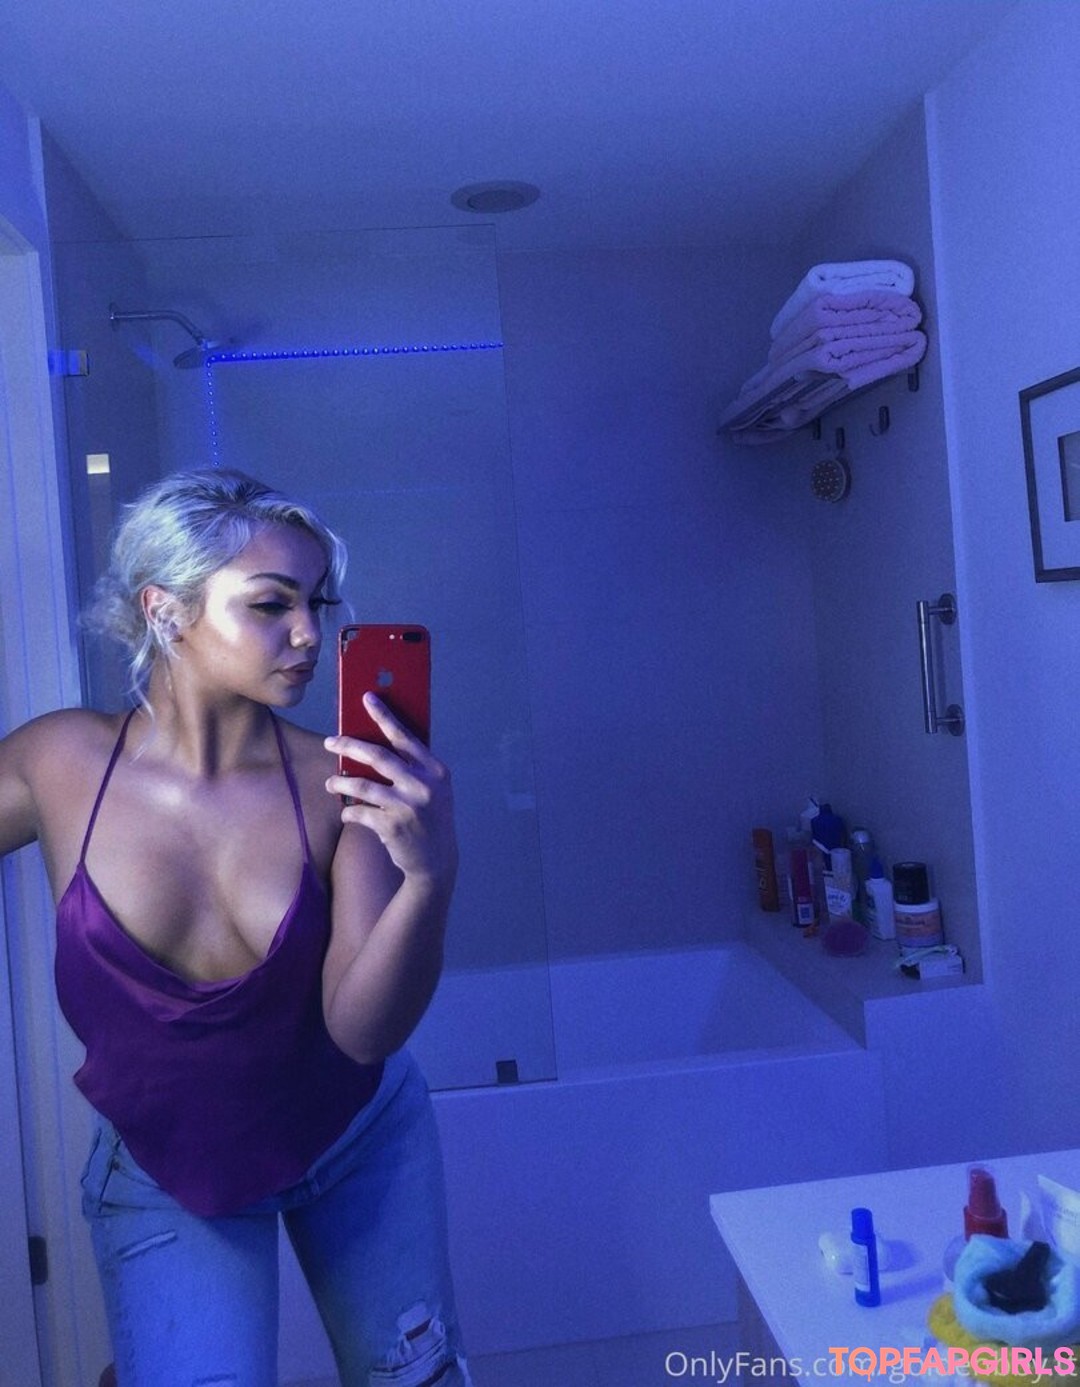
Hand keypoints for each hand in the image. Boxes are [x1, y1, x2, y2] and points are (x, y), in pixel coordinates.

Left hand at [324, 694, 456, 884]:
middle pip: (378, 756)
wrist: (437, 862)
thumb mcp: (433, 790)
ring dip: (340, 783)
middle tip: (330, 742)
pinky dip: (349, 813)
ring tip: (331, 784)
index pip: (405, 737)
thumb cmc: (430, 819)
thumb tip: (374, 744)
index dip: (384, 716)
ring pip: (362, 785)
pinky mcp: (392, 826)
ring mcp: (408, 806)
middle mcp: (424, 785)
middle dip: (349, 746)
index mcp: (436, 770)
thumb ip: (413, 768)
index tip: (366, 698)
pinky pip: (359, 812)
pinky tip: (347, 814)